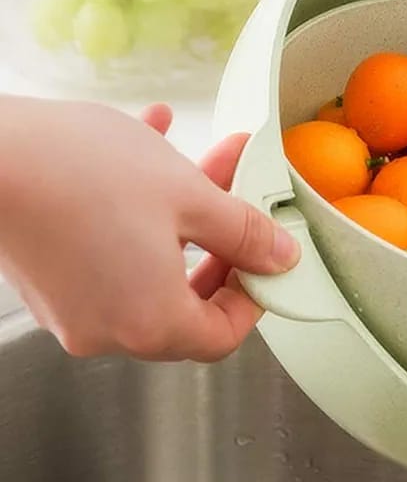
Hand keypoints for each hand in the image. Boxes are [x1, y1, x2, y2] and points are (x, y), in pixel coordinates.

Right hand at [0, 97, 299, 360]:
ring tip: (195, 157)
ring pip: (151, 265)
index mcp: (152, 324)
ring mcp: (72, 307)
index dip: (253, 296)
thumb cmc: (84, 174)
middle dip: (220, 241)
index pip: (222, 337)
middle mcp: (108, 330)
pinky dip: (137, 212)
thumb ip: (246, 234)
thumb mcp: (191, 198)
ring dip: (182, 215)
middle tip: (237, 195)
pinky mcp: (48, 277)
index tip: (264, 255)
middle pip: (188, 300)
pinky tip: (147, 145)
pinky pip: (110, 251)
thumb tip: (282, 258)